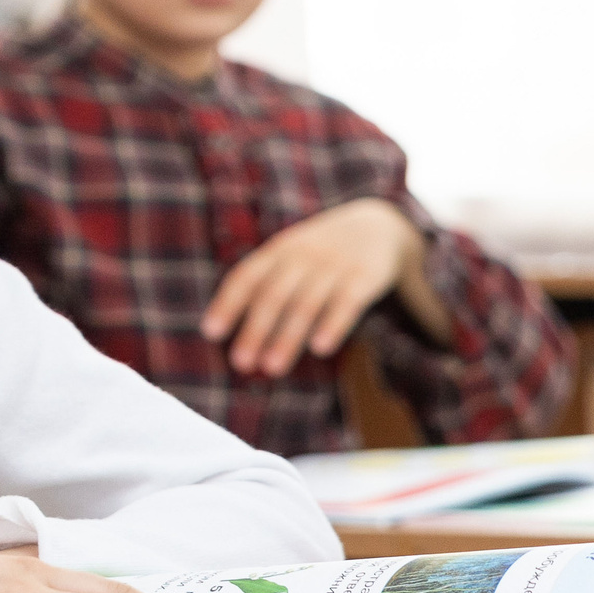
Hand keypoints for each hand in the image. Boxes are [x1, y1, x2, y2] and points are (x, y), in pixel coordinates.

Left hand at [200, 198, 431, 375]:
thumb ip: (265, 284)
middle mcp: (304, 255)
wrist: (381, 225)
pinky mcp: (365, 277)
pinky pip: (347, 303)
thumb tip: (228, 330)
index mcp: (280, 250)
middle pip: (274, 294)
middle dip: (256, 329)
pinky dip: (333, 324)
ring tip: (272, 367)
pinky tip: (319, 348)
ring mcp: (335, 265)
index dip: (228, 303)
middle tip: (241, 363)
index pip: (248, 275)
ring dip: (288, 337)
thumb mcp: (292, 255)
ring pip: (307, 303)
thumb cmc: (323, 252)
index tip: (211, 332)